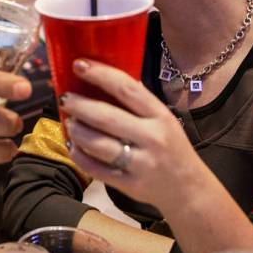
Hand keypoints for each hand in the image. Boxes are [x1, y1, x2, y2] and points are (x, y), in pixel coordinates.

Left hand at [62, 59, 208, 210]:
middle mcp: (152, 138)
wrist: (188, 188)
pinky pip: (97, 170)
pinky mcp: (130, 185)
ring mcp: (141, 163)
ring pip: (99, 144)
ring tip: (68, 121)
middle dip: (80, 105)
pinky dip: (80, 157)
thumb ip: (139, 104)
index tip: (79, 65)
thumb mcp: (163, 120)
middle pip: (107, 117)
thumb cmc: (171, 147)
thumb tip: (102, 78)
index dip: (100, 74)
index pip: (127, 88)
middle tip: (64, 98)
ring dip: (77, 131)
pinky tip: (72, 146)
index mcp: (160, 116)